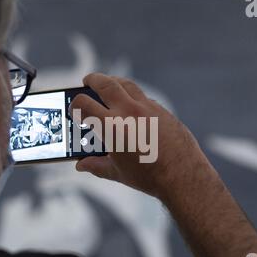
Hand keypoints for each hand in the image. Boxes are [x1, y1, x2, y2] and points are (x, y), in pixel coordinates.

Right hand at [69, 73, 209, 201]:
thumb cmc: (149, 177)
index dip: (75, 104)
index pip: (84, 105)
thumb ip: (96, 166)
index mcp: (112, 127)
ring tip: (107, 84)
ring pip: (127, 84)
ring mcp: (147, 108)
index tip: (74, 107)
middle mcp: (128, 111)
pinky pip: (143, 97)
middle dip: (92, 80)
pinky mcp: (162, 110)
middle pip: (105, 84)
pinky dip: (132, 96)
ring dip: (113, 81)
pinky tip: (130, 104)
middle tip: (86, 81)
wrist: (183, 175)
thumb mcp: (117, 173)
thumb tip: (82, 165)